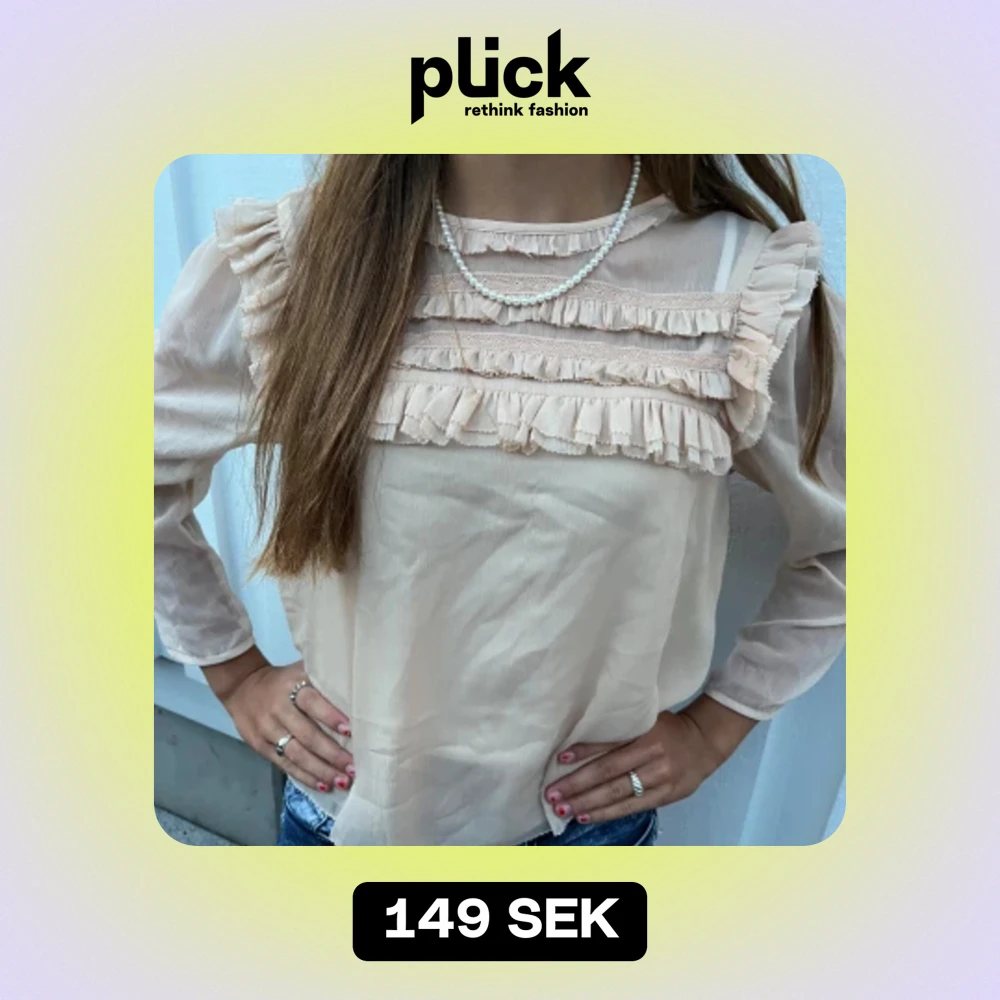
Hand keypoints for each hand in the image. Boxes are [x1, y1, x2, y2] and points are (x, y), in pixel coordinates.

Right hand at [201, 646, 353, 794]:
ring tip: (343, 781)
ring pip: (296, 754)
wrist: (241, 686)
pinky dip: (305, 776)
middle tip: (353, 767)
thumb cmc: (282, 680)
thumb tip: (359, 685)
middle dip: (331, 753)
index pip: (312, 702)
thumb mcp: (299, 670)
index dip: (330, 716)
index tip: (350, 731)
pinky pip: (285, 765)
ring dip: (321, 770)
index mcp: (291, 686)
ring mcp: (267, 730)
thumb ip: (322, 678)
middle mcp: (279, 709)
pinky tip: (323, 785)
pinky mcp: (260, 746)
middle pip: (306, 734)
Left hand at [543, 695, 755, 824]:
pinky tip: (587, 816)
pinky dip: (608, 813)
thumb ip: (621, 731)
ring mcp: (661, 779)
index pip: (610, 746)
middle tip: (552, 794)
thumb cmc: (668, 727)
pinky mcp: (666, 797)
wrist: (705, 742)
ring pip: (619, 795)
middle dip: (578, 786)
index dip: (584, 753)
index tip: (559, 761)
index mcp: (647, 732)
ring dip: (588, 804)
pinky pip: (632, 807)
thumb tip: (581, 744)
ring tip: (564, 809)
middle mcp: (653, 756)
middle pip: (610, 774)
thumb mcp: (646, 719)